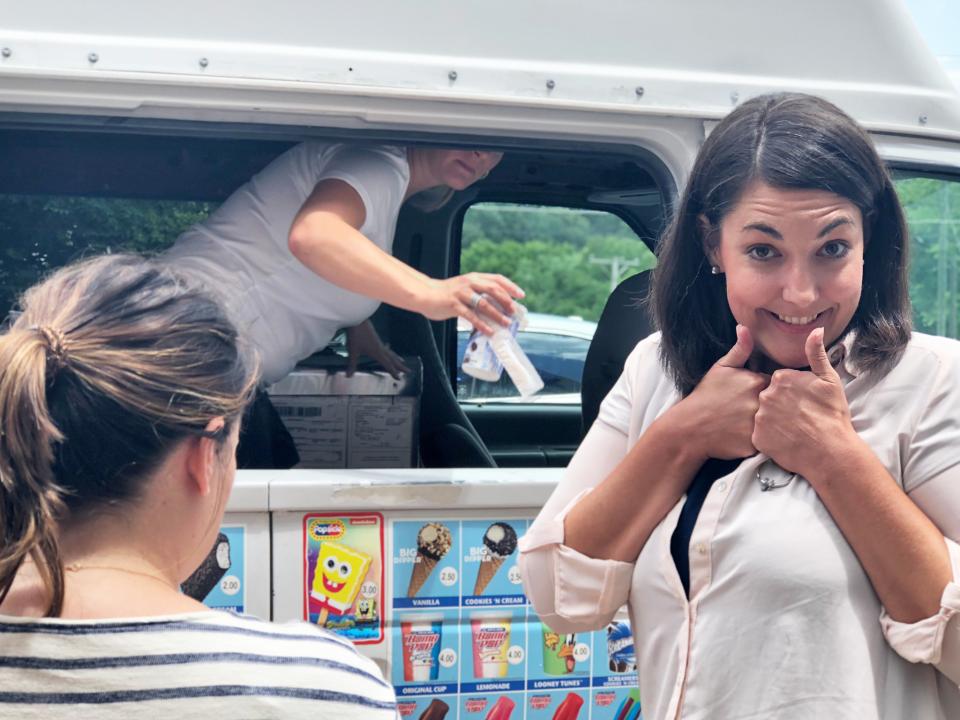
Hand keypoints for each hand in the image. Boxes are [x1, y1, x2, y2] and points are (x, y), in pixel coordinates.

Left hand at [345, 321, 408, 378]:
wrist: (357, 318)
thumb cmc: (356, 334)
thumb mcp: (353, 351)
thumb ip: (352, 364)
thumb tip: (348, 376)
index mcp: (377, 352)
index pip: (387, 364)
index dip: (393, 372)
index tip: (399, 378)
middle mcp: (381, 348)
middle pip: (393, 359)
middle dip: (400, 366)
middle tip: (408, 371)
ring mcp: (379, 342)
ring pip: (391, 352)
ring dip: (396, 358)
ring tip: (402, 361)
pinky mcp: (376, 338)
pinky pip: (386, 347)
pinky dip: (390, 351)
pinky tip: (388, 347)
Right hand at [419, 273, 524, 334]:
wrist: (425, 294)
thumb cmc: (447, 294)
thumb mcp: (465, 288)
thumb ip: (479, 294)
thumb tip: (498, 307)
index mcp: (474, 278)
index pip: (497, 279)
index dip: (510, 287)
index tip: (521, 296)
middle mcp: (469, 283)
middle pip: (493, 290)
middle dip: (507, 301)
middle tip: (514, 312)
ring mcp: (461, 294)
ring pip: (483, 304)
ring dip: (497, 314)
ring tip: (506, 323)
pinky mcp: (454, 305)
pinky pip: (470, 315)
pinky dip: (481, 324)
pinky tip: (489, 331)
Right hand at [668, 325, 768, 461]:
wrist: (688, 427)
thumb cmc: (705, 396)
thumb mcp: (720, 368)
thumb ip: (739, 349)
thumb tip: (745, 327)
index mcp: (757, 381)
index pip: (778, 384)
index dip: (770, 389)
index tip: (757, 394)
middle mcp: (761, 402)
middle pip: (779, 404)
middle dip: (772, 406)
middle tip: (753, 411)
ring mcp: (758, 425)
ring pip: (776, 424)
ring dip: (770, 424)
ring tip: (752, 424)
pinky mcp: (755, 445)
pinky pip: (767, 442)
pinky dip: (761, 441)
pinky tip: (747, 437)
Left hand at [752, 328, 853, 475]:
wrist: (830, 451)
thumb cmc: (832, 415)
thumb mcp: (829, 380)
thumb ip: (817, 354)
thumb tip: (815, 330)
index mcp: (781, 378)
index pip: (779, 381)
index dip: (791, 392)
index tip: (802, 402)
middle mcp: (765, 395)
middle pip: (768, 396)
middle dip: (780, 405)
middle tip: (798, 417)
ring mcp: (759, 417)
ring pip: (763, 415)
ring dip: (774, 421)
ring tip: (792, 430)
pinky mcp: (757, 437)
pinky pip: (759, 434)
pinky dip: (770, 437)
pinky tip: (785, 440)